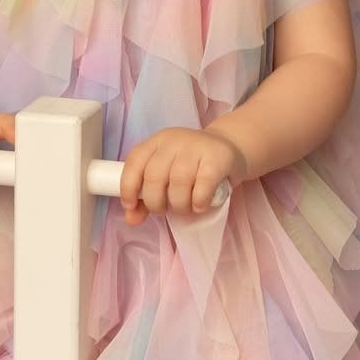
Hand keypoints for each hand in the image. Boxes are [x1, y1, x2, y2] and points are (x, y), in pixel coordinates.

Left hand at [118, 127, 245, 226]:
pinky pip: (202, 187)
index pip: (134, 162)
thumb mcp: (167, 175)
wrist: (231, 147)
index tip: (131, 205)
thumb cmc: (193, 166)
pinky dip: (198, 202)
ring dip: (179, 206)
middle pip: (155, 177)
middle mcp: (174, 141)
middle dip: (156, 203)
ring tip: (184, 209)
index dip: (128, 187)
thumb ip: (146, 196)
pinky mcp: (217, 158)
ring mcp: (196, 147)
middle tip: (165, 210)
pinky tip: (200, 205)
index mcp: (156, 142)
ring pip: (178, 183)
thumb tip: (131, 218)